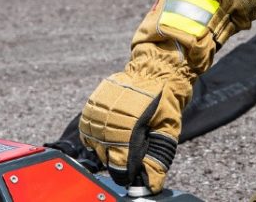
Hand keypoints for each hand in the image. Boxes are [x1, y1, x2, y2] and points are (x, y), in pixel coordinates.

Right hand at [79, 48, 189, 193]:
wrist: (154, 70)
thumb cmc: (165, 101)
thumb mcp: (168, 131)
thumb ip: (157, 158)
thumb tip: (151, 185)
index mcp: (127, 130)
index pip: (118, 166)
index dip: (127, 174)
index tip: (133, 175)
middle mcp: (107, 122)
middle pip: (105, 157)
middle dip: (118, 160)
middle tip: (131, 152)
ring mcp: (97, 113)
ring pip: (95, 145)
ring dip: (107, 148)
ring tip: (122, 138)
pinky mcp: (92, 105)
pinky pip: (87, 131)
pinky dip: (96, 137)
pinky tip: (110, 133)